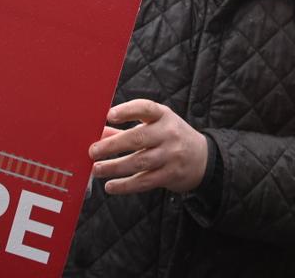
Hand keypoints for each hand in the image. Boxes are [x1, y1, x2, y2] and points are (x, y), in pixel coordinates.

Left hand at [88, 99, 208, 194]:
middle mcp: (169, 133)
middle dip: (112, 145)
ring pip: (139, 162)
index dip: (127, 111)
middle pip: (138, 138)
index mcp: (163, 115)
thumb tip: (99, 134)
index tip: (109, 115)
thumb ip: (126, 129)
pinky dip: (125, 185)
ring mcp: (171, 155)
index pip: (145, 108)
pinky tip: (111, 186)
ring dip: (114, 167)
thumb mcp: (155, 126)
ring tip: (97, 169)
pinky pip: (144, 181)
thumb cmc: (170, 137)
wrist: (202, 158)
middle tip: (93, 151)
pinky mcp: (170, 175)